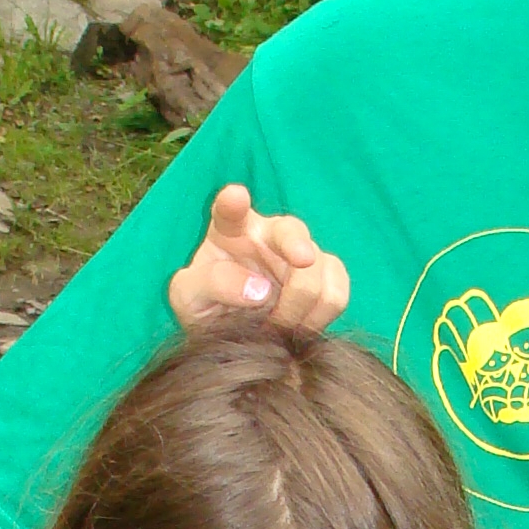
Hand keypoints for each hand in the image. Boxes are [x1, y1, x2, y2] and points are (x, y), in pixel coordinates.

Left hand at [166, 184, 349, 334]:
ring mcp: (300, 255)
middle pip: (291, 230)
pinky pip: (338, 291)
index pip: (229, 210)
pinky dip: (322, 316)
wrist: (229, 332)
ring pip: (321, 266)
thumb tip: (260, 289)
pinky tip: (299, 330)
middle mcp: (269, 235)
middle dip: (297, 249)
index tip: (235, 197)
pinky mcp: (324, 278)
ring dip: (302, 303)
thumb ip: (214, 283)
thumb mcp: (189, 296)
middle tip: (297, 272)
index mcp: (229, 230)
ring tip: (279, 328)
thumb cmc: (204, 304)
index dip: (233, 202)